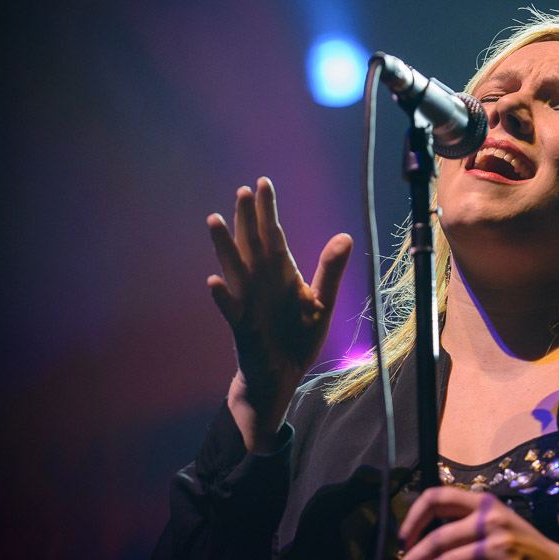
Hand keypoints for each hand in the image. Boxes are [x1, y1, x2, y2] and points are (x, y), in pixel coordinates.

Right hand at [207, 177, 352, 451]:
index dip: (268, 210)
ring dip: (224, 246)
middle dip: (247, 218)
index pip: (273, 236)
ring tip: (214, 221)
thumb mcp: (321, 303)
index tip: (262, 182)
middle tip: (243, 191)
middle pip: (252, 244)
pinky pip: (230, 309)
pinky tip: (213, 281)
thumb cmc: (297, 339)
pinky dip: (222, 297)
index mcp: (281, 275)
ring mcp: (248, 303)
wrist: (281, 376)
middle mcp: (261, 283)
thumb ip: (330, 271)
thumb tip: (345, 236)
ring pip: (234, 269)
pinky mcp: (243, 327)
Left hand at [385, 487, 558, 559]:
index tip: (401, 543)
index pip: (437, 498)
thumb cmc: (522, 551)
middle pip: (437, 539)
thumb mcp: (496, 526)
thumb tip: (415, 548)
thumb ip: (463, 528)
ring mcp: (501, 546)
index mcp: (484, 503)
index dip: (413, 519)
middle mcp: (491, 519)